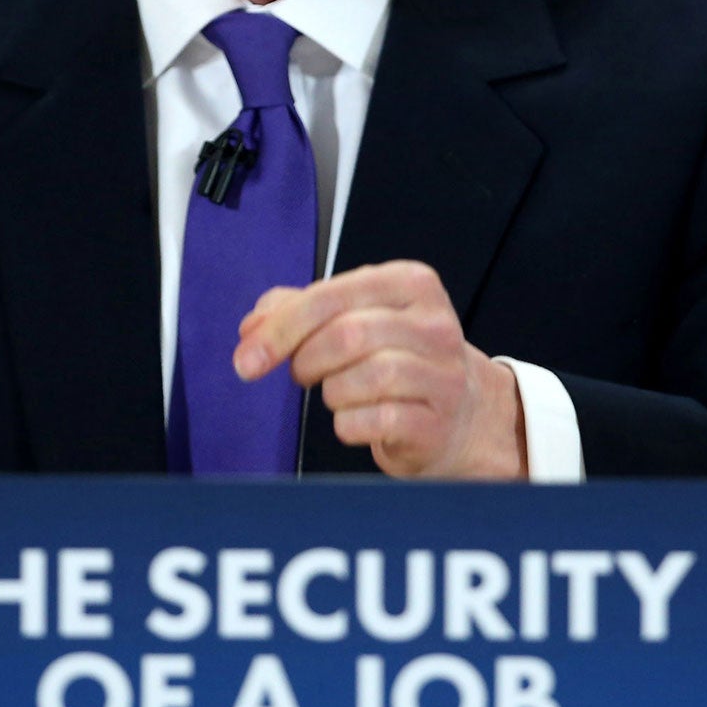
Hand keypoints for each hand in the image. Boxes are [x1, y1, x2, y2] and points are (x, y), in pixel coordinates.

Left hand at [233, 260, 527, 478]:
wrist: (459, 416)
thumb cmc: (396, 359)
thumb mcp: (354, 318)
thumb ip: (299, 311)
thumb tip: (252, 327)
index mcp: (410, 282)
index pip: (331, 295)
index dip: (280, 327)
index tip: (247, 357)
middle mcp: (433, 323)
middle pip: (346, 335)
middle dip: (304, 360)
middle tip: (299, 374)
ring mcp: (442, 373)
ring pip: (362, 377)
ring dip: (331, 392)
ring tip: (337, 392)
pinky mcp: (436, 421)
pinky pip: (375, 420)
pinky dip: (349, 424)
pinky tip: (356, 419)